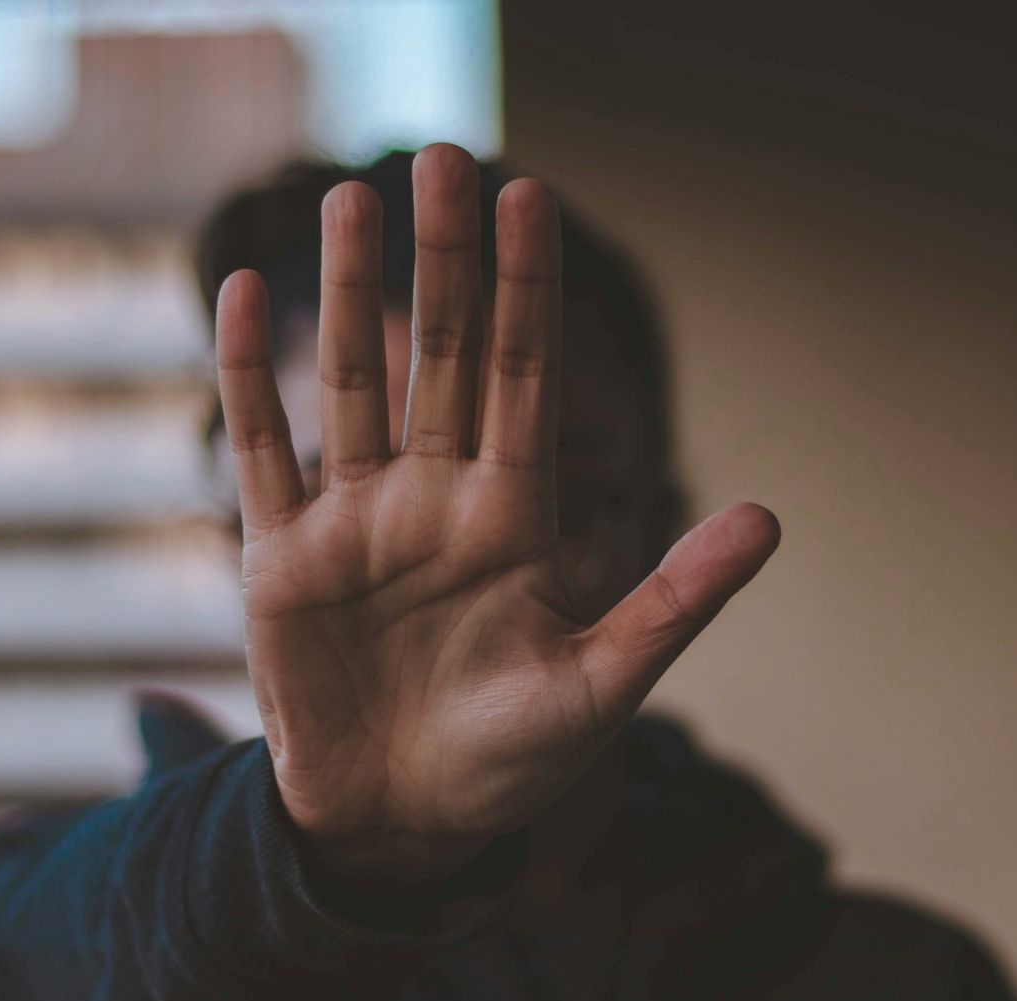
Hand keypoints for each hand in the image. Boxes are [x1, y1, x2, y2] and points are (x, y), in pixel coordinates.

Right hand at [215, 145, 779, 890]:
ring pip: (354, 380)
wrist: (404, 828)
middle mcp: (435, 498)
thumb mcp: (607, 686)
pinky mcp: (281, 558)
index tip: (527, 196)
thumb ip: (676, 598)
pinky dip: (250, 375)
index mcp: (514, 515)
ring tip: (352, 200)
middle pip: (443, 354)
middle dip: (444, 260)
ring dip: (352, 293)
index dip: (528, 287)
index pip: (526, 374)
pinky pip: (264, 448)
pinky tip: (244, 296)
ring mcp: (356, 521)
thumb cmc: (512, 763)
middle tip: (440, 156)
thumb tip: (772, 518)